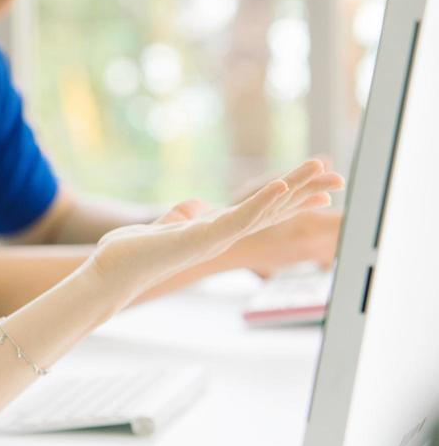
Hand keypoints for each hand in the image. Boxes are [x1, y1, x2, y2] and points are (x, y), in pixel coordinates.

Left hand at [87, 159, 342, 304]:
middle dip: (306, 193)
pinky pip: (240, 219)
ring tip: (319, 170)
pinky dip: (262, 203)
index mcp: (214, 232)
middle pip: (273, 212)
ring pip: (265, 212)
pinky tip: (281, 186)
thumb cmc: (128, 255)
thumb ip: (179, 218)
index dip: (290, 200)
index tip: (321, 190)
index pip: (261, 213)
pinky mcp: (203, 239)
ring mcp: (215, 240)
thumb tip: (190, 209)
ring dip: (293, 189)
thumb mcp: (160, 228)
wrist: (107, 276)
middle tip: (338, 177)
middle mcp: (221, 237)